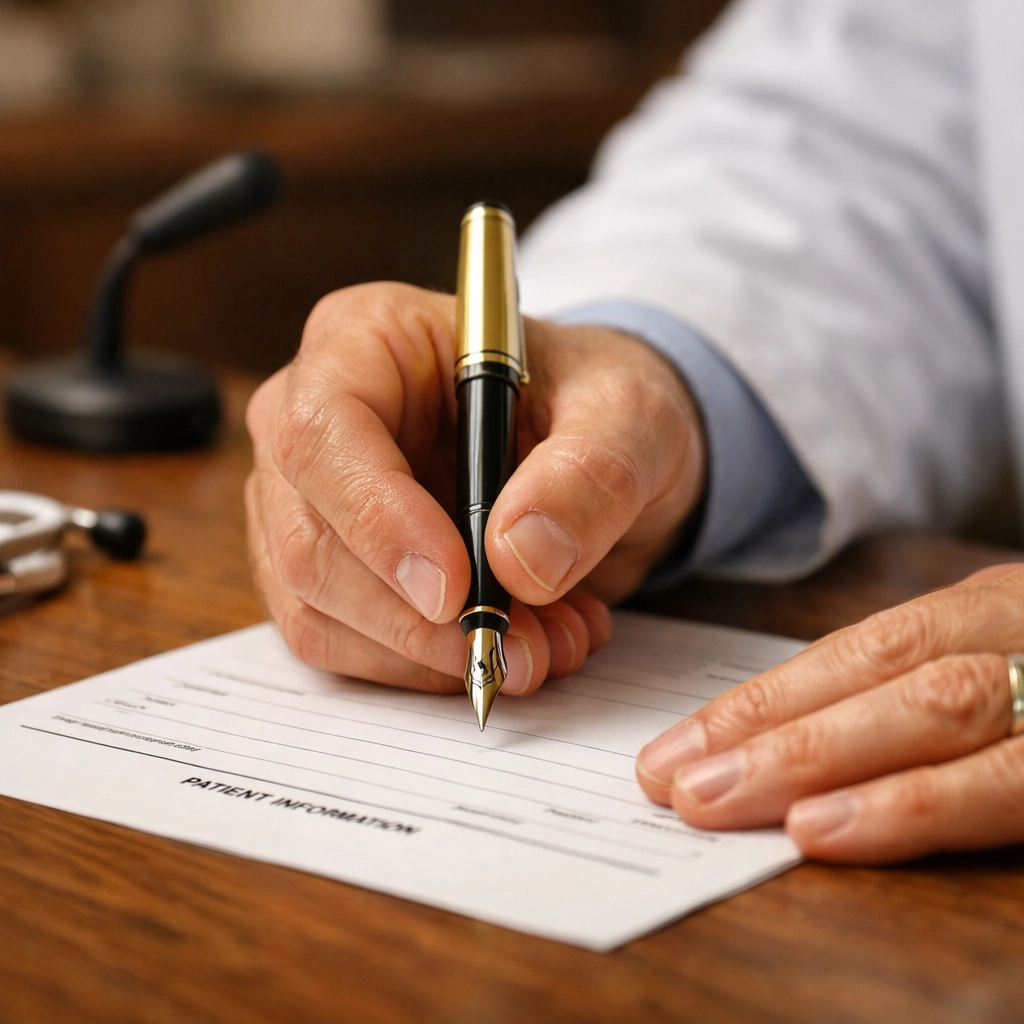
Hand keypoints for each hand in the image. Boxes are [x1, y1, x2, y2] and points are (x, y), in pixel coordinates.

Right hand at [246, 282, 705, 695]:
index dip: (378, 520)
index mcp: (366, 341)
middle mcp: (315, 420)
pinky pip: (341, 643)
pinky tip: (510, 646)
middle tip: (528, 648)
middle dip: (420, 618)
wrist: (597, 453)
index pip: (323, 432)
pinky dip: (426, 667)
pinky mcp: (329, 568)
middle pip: (309, 540)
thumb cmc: (595, 404)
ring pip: (317, 608)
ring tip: (543, 646)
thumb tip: (519, 560)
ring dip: (430, 654)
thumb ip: (590, 474)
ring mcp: (309, 501)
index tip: (456, 590)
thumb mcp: (630, 416)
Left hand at [636, 564, 1023, 862]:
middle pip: (877, 673)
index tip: (674, 747)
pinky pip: (1009, 782)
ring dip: (810, 759)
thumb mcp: (1005, 663)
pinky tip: (826, 829)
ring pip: (930, 709)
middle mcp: (1017, 634)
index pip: (856, 652)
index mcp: (988, 613)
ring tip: (715, 802)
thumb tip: (789, 747)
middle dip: (765, 730)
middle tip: (668, 782)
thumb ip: (920, 695)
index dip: (760, 701)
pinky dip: (914, 807)